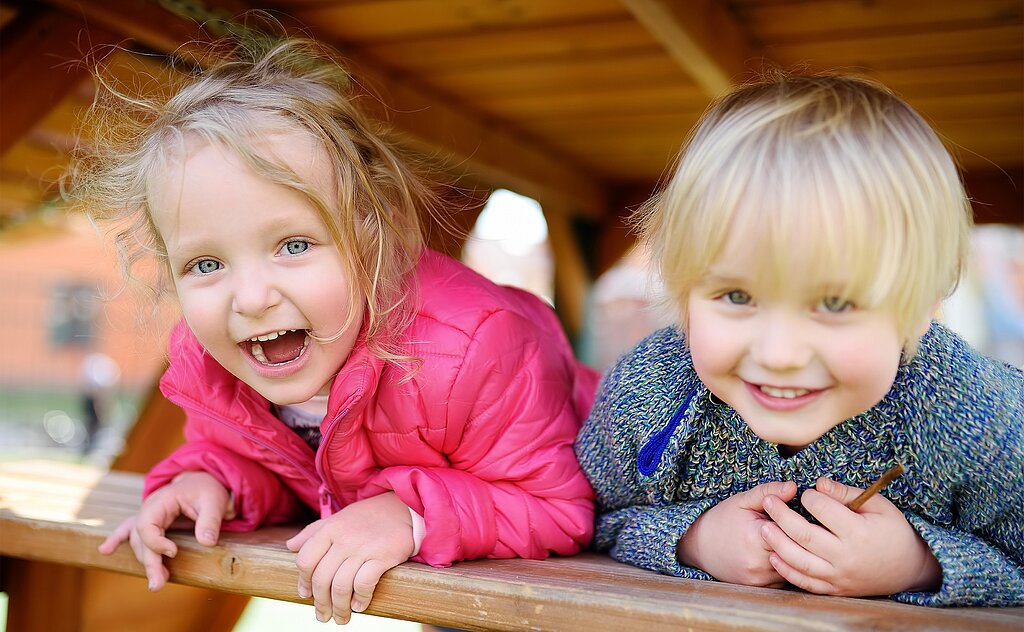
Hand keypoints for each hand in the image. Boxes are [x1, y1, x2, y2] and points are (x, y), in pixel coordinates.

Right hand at [97, 471, 232, 590]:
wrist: (203, 480)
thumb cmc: (207, 490)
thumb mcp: (214, 501)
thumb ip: (210, 521)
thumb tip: (207, 542)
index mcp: (161, 501)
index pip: (147, 526)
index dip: (156, 543)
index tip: (174, 553)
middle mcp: (149, 509)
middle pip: (141, 539)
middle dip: (149, 563)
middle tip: (158, 585)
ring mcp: (146, 515)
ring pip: (138, 542)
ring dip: (145, 562)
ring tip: (157, 583)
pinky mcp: (149, 522)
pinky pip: (127, 530)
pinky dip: (116, 540)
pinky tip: (105, 551)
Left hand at [287, 492, 414, 624]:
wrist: (402, 508)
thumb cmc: (367, 516)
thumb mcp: (337, 518)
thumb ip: (313, 532)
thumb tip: (290, 546)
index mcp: (329, 529)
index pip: (305, 560)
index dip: (304, 582)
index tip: (307, 595)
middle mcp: (343, 539)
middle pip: (322, 579)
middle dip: (321, 603)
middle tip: (323, 616)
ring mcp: (363, 548)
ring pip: (341, 586)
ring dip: (339, 608)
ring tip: (341, 618)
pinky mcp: (383, 556)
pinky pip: (364, 583)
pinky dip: (360, 599)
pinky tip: (359, 605)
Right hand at [677, 481, 796, 586]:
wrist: (700, 546)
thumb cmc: (722, 520)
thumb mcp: (743, 501)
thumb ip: (768, 492)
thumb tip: (793, 487)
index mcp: (756, 538)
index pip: (794, 532)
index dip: (799, 523)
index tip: (798, 516)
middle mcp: (758, 563)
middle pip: (797, 552)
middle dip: (802, 540)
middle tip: (799, 529)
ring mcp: (760, 579)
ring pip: (794, 567)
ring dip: (797, 555)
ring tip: (788, 540)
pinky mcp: (761, 588)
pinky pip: (786, 578)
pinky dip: (788, 567)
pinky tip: (780, 554)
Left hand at [761, 477, 941, 595]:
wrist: (909, 569)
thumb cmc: (893, 531)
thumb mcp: (878, 506)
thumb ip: (846, 494)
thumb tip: (818, 483)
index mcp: (859, 532)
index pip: (823, 510)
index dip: (809, 497)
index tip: (805, 492)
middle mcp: (846, 557)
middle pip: (805, 535)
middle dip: (781, 516)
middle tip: (767, 501)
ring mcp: (839, 576)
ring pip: (800, 562)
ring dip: (778, 544)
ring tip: (763, 528)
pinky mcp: (835, 589)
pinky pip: (806, 583)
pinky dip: (787, 571)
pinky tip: (774, 556)